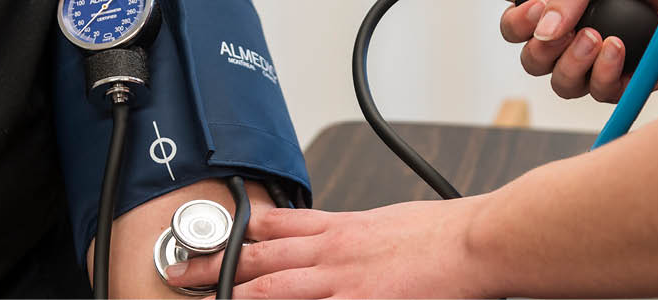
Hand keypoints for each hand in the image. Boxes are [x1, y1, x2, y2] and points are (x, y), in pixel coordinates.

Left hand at [164, 199, 496, 298]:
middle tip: (183, 273)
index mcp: (340, 227)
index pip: (275, 225)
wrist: (475, 242)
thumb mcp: (387, 221)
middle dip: (217, 265)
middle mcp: (333, 252)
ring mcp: (344, 282)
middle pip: (261, 256)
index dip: (237, 233)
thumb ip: (353, 233)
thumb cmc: (441, 233)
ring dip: (237, 295)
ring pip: (274, 288)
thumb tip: (333, 238)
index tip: (210, 238)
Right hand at [501, 0, 657, 102]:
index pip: (516, 27)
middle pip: (532, 61)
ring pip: (560, 84)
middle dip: (541, 48)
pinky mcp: (622, 84)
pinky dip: (602, 72)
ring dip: (570, 63)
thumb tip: (545, 29)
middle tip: (563, 27)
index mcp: (558, 15)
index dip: (517, 23)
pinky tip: (617, 48)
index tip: (537, 5)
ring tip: (595, 38)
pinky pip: (598, 92)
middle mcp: (571, 43)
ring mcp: (595, 67)